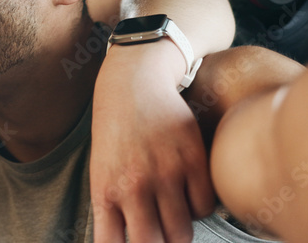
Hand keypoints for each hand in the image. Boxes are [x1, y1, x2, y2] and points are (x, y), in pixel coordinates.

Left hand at [90, 41, 214, 242]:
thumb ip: (113, 208)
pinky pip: (206, 206)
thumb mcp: (101, 170)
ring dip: (180, 228)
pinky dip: (199, 206)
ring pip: (183, 232)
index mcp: (105, 191)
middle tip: (159, 230)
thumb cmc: (115, 131)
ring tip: (174, 210)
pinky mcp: (194, 159)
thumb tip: (126, 242)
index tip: (136, 242)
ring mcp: (166, 172)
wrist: (133, 81)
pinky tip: (189, 190)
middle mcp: (134, 185)